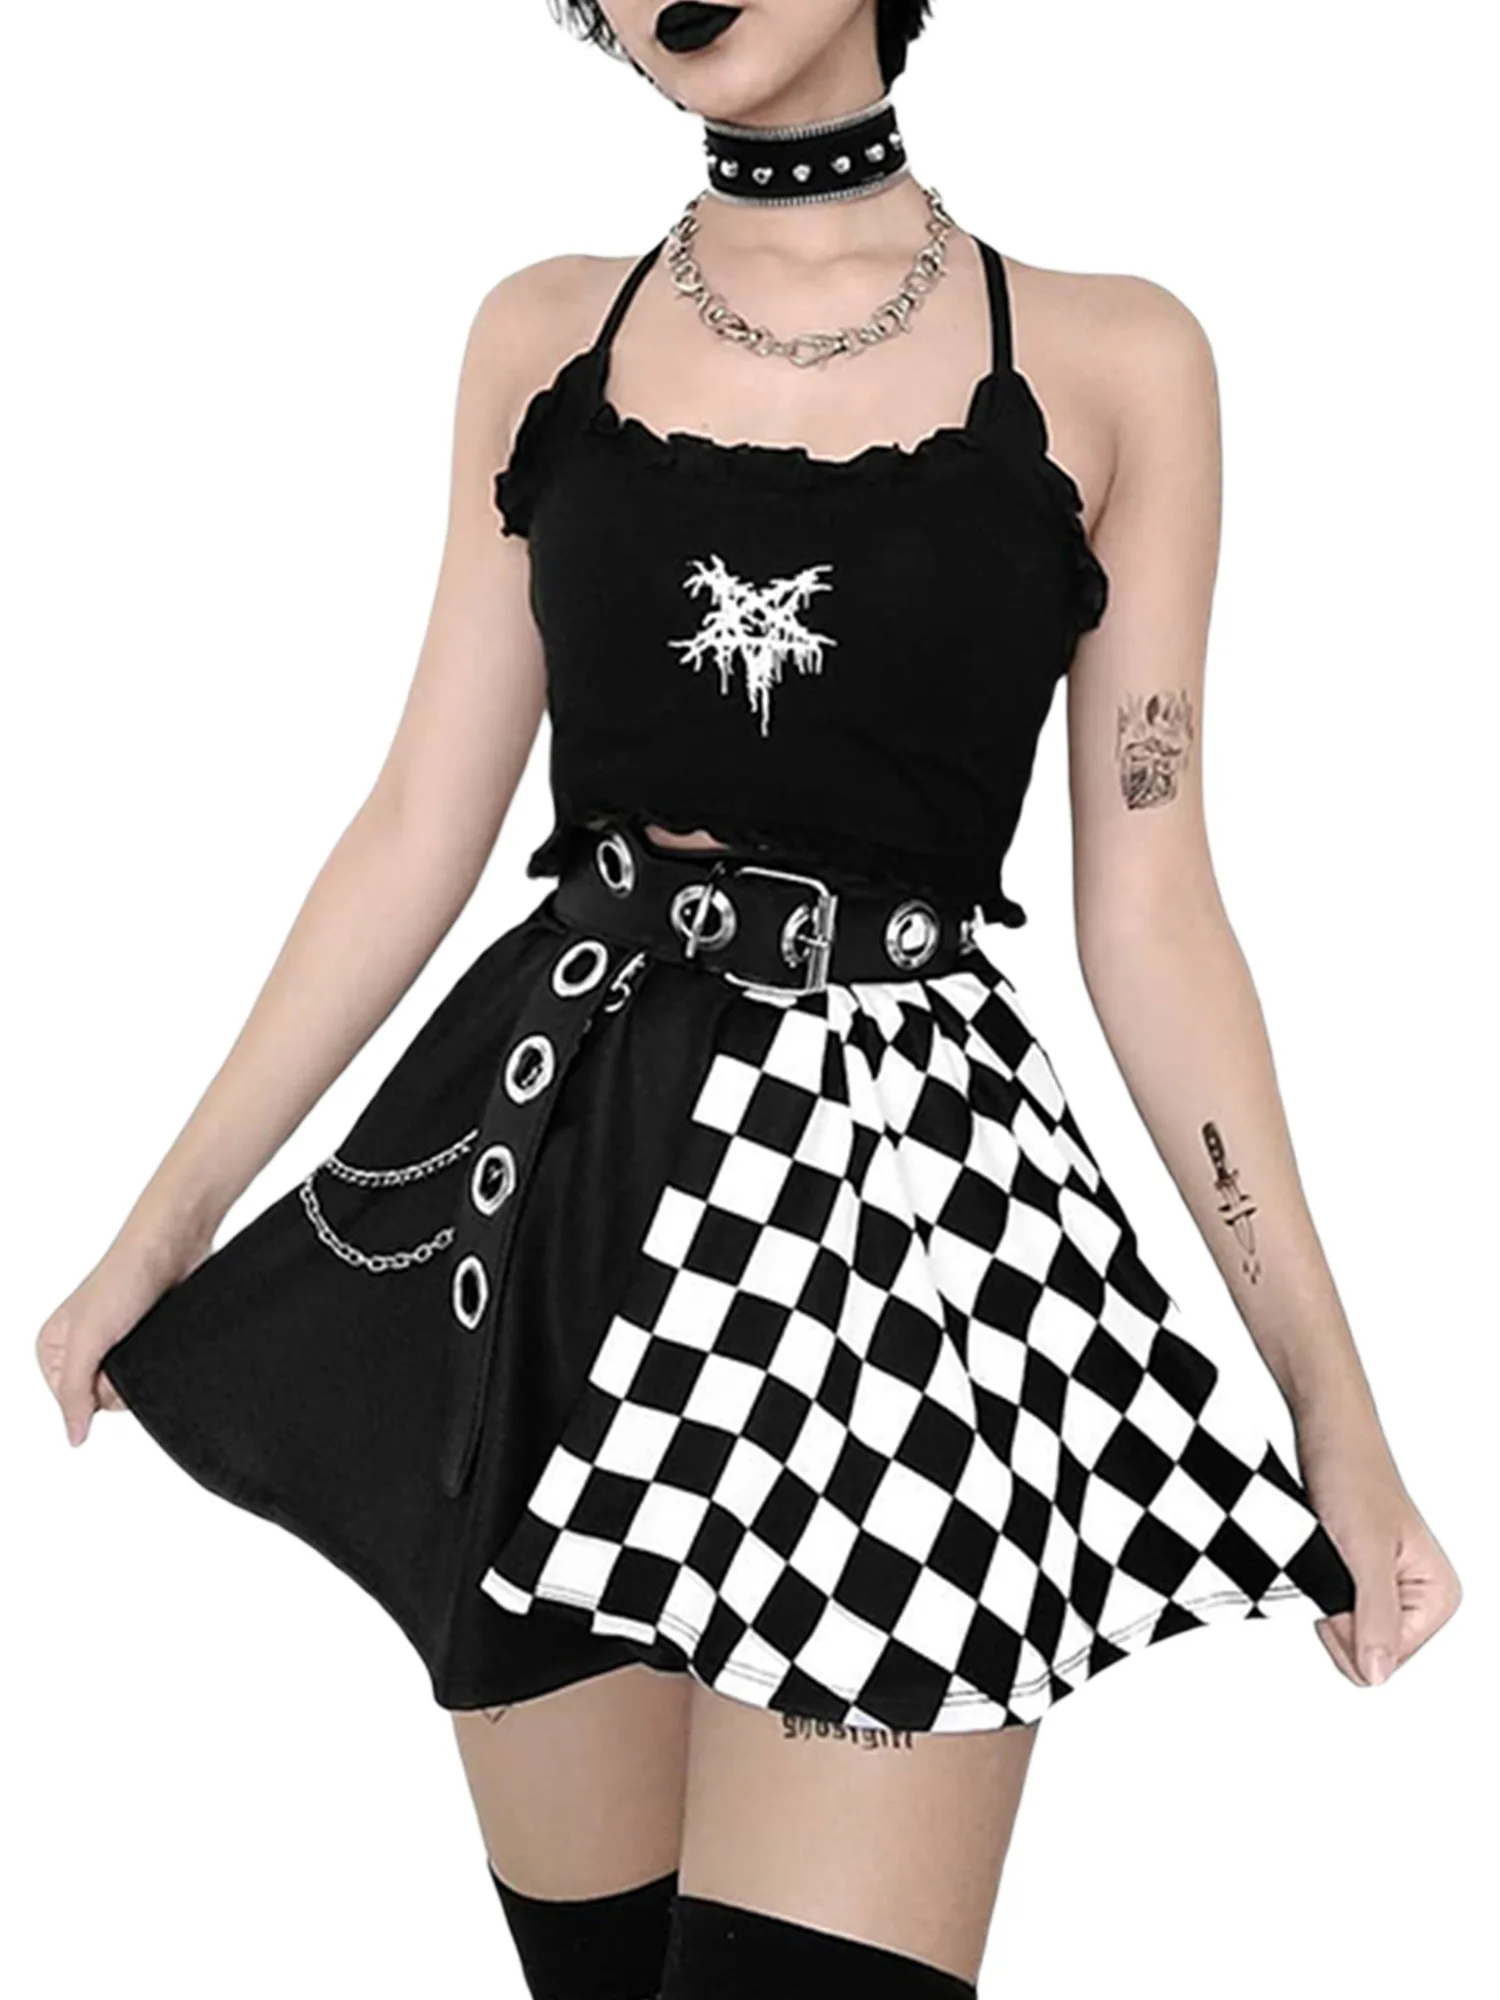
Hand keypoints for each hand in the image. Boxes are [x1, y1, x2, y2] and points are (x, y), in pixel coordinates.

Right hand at [36, 1222, 215, 1447]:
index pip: (73, 1404)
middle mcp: (79, 1349)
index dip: (94, 1391)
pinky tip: (158, 1335)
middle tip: (127, 1341)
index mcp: (52, 1349)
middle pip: (102, 1399)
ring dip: (141, 1368)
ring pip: (129, 1387)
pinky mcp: (142, 1339)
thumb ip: (76, 1392)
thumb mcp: (88, 1339)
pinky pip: (150, 1371)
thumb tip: (74, 1437)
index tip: (103, 1359)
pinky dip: (157, 1360)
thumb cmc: (125, 1277)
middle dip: (119, 1382)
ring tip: (144, 1333)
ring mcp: (112, 1345)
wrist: (172, 1244)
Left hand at [1296, 1422, 1461, 1688]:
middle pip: (1365, 1654)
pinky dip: (1315, 1585)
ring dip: (1324, 1597)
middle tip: (1336, 1561)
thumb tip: (1377, 1675)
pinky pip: (1330, 1609)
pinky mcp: (1358, 1578)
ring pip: (1344, 1633)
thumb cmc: (1352, 1474)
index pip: (1384, 1662)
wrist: (1326, 1431)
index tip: (1346, 1575)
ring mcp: (1388, 1590)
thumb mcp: (1365, 1552)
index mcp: (1438, 1599)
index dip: (1349, 1627)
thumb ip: (1374, 1617)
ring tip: (1330, 1552)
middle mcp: (1419, 1599)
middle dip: (1337, 1615)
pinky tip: (1322, 1553)